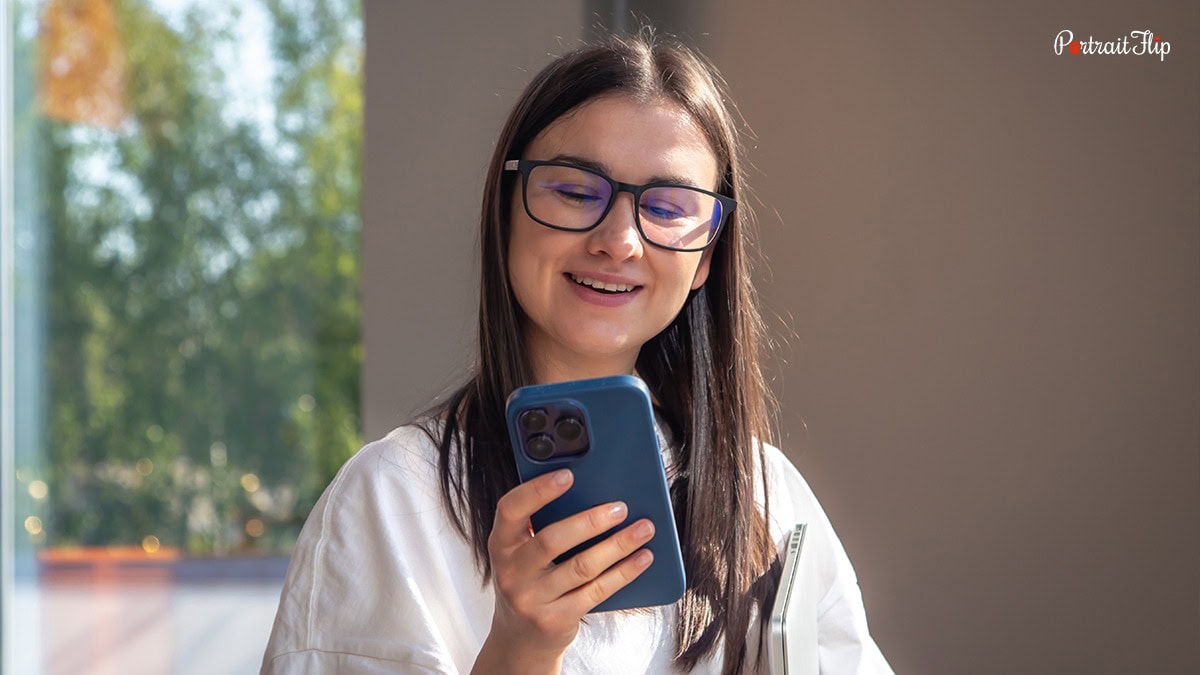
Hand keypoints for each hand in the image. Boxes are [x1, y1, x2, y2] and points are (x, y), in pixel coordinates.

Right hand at [471, 469, 655, 673]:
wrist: (520, 638)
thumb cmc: (530, 580)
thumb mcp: (523, 553)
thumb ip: (543, 526)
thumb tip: (594, 493)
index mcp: (501, 544)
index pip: (511, 509)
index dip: (538, 490)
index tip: (568, 475)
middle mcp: (510, 572)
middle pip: (552, 540)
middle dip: (591, 521)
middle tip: (621, 507)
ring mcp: (531, 599)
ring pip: (581, 567)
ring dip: (617, 545)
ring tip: (643, 528)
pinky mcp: (555, 620)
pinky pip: (596, 591)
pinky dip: (624, 572)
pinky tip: (642, 558)